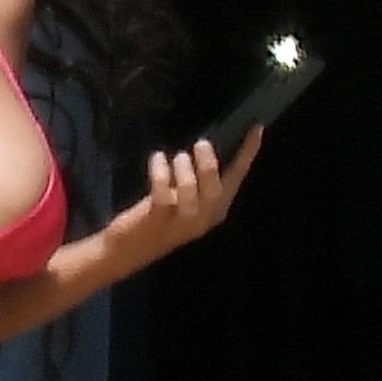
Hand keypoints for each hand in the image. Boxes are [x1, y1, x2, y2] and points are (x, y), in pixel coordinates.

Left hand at [120, 126, 262, 263]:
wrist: (125, 250)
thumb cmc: (156, 218)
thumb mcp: (183, 199)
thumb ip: (196, 180)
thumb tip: (205, 145)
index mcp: (214, 211)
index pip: (236, 179)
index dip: (247, 154)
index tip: (256, 130)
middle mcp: (203, 219)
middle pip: (216, 188)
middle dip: (210, 163)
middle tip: (201, 143)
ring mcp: (182, 223)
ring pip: (191, 191)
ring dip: (184, 168)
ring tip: (177, 156)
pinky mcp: (158, 221)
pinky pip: (163, 194)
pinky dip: (160, 172)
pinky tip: (157, 158)